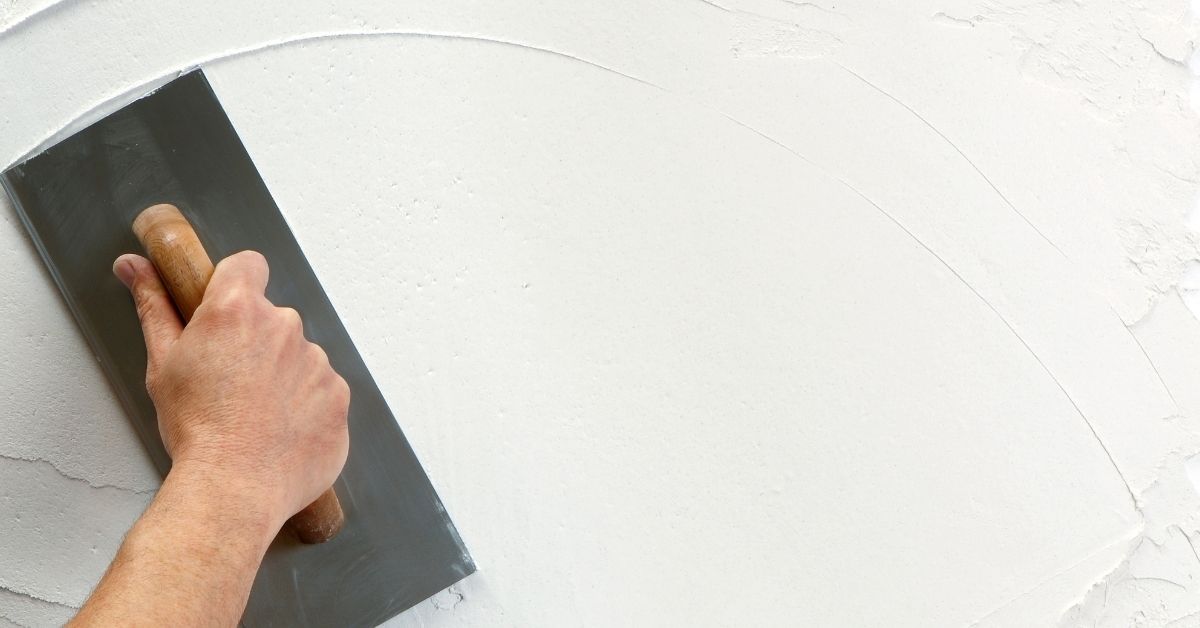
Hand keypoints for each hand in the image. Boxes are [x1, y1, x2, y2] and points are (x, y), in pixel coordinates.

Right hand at [113, 250, 349, 530]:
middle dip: (256, 342)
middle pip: (273, 318)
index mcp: (237, 310)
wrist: (234, 489)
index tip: (226, 310)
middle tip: (230, 383)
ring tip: (255, 415)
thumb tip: (136, 267)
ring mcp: (317, 361)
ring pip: (299, 356)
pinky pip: (322, 390)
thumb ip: (155, 306)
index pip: (248, 265)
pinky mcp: (339, 396)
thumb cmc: (196, 430)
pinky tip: (280, 431)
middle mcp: (284, 327)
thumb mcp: (162, 363)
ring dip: (283, 376)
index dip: (235, 283)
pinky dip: (306, 406)